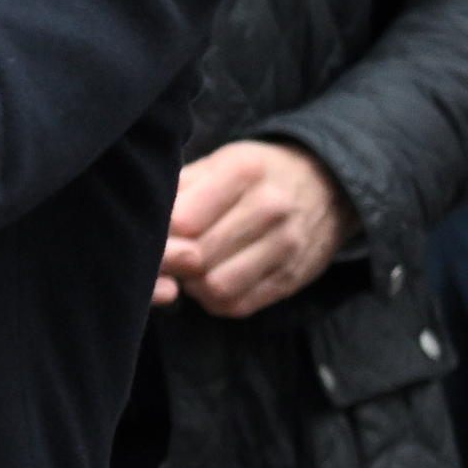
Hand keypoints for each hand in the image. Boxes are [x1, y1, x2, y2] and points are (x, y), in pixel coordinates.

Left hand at [155, 141, 357, 317]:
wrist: (326, 186)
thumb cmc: (255, 175)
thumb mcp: (218, 162)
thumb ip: (178, 188)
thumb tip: (141, 221)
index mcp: (243, 171)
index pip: (183, 221)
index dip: (160, 235)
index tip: (153, 236)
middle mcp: (270, 207)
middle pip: (198, 257)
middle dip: (174, 262)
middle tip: (169, 256)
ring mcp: (286, 245)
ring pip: (217, 287)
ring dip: (193, 285)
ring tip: (192, 268)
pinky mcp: (293, 277)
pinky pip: (239, 305)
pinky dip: (216, 300)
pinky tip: (213, 279)